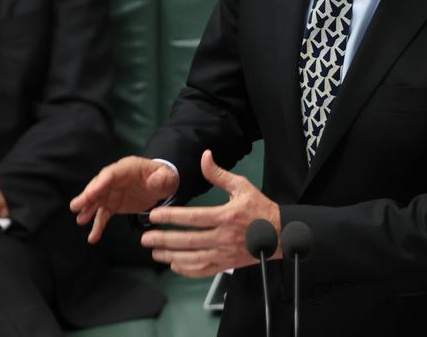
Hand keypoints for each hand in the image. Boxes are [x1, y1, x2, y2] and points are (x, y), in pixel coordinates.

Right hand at [70, 155, 178, 242]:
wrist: (161, 186)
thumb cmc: (163, 177)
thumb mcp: (167, 176)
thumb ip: (162, 178)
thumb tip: (155, 180)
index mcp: (127, 168)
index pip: (110, 174)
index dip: (100, 183)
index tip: (90, 193)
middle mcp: (116, 179)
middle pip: (98, 186)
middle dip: (87, 196)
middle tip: (76, 206)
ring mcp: (112, 192)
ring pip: (97, 201)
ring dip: (88, 210)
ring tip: (80, 220)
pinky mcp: (113, 204)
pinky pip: (103, 215)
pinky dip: (98, 225)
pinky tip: (93, 237)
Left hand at [139, 150, 280, 277]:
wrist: (280, 234)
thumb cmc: (260, 208)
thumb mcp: (242, 186)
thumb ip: (219, 174)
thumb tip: (204, 156)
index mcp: (226, 216)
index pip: (193, 218)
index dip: (171, 217)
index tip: (154, 216)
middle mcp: (224, 237)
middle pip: (189, 241)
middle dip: (164, 240)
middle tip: (145, 238)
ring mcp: (225, 253)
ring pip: (193, 258)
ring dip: (171, 256)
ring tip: (155, 252)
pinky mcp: (227, 264)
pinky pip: (204, 270)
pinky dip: (188, 270)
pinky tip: (174, 265)